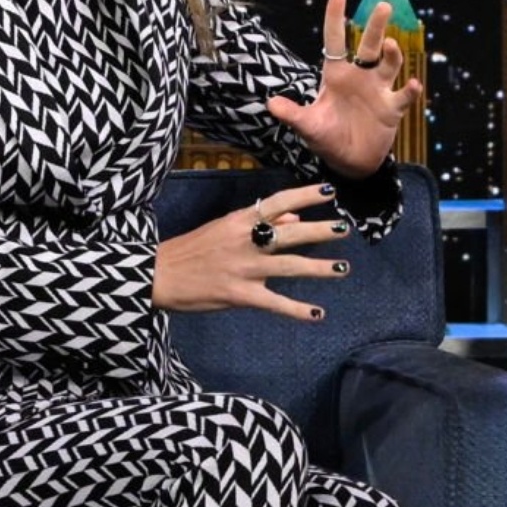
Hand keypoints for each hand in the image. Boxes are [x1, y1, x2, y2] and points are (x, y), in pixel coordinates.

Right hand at [155, 188, 351, 321]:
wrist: (159, 275)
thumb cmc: (193, 248)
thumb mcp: (225, 227)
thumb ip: (260, 222)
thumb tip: (294, 217)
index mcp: (240, 221)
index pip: (278, 202)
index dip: (305, 196)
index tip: (330, 193)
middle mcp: (246, 241)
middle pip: (291, 234)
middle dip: (321, 231)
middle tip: (346, 229)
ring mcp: (244, 269)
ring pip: (290, 267)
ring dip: (319, 267)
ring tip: (343, 268)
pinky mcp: (240, 295)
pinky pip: (275, 302)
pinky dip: (298, 309)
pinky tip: (318, 313)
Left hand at [264, 0, 423, 179]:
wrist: (350, 162)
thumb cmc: (327, 138)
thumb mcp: (308, 126)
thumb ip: (293, 114)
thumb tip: (270, 104)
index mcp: (336, 74)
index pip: (335, 41)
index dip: (336, 17)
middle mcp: (360, 76)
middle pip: (369, 45)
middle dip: (376, 26)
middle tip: (383, 6)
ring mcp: (378, 90)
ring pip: (389, 64)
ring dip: (392, 54)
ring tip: (390, 46)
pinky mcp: (392, 108)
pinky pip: (403, 96)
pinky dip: (410, 90)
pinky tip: (412, 84)